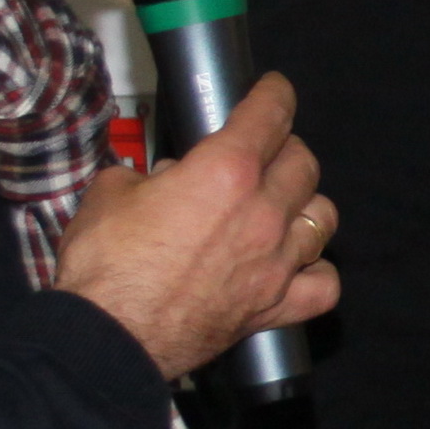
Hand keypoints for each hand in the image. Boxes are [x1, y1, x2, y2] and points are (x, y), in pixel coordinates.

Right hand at [56, 74, 338, 379]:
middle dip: (285, 148)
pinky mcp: (275, 308)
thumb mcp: (110, 194)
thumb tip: (162, 179)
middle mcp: (262, 213)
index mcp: (225, 172)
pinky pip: (324, 285)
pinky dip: (317, 271)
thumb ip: (145, 176)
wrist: (109, 338)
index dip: (275, 95)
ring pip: (322, 219)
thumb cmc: (105, 265)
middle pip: (303, 164)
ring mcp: (275, 264)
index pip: (269, 116)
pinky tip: (298, 265)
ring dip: (306, 204)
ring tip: (284, 205)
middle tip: (264, 152)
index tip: (275, 90)